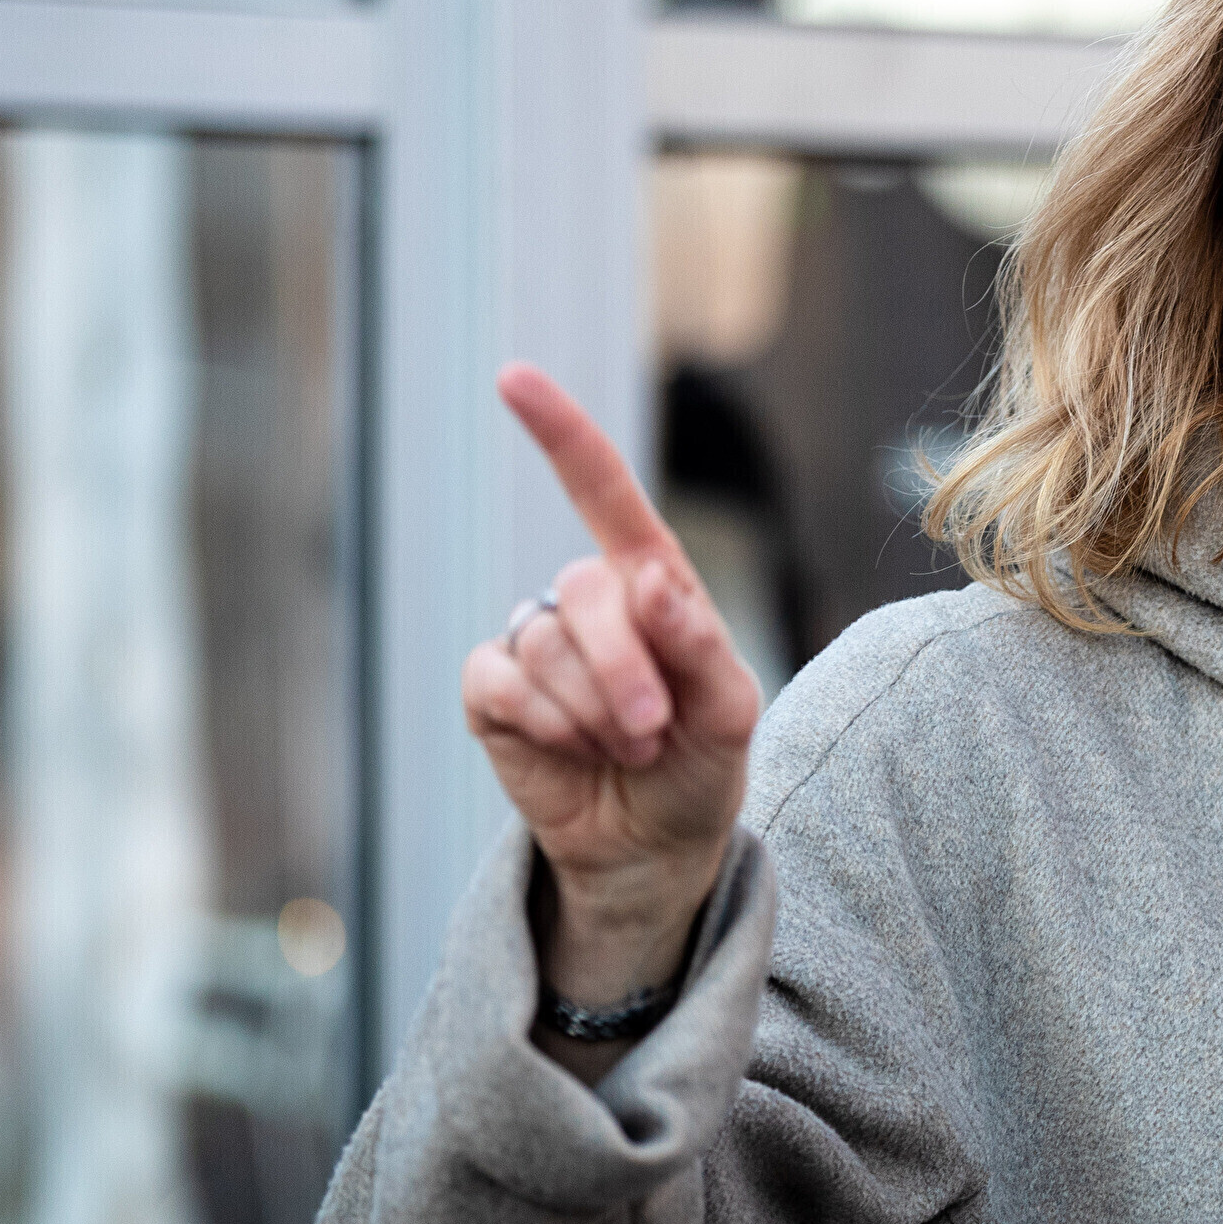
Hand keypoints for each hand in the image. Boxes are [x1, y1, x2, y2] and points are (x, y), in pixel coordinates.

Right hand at [461, 365, 762, 1033]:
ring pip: (547, 647)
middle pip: (586, 591)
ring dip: (595, 712)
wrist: (657, 845)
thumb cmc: (701, 764)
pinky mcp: (492, 690)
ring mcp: (532, 640)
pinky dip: (549, 726)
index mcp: (649, 580)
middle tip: (653, 735)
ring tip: (624, 749)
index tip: (513, 378)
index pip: (602, 490)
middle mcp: (585, 599)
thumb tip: (650, 580)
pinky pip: (504, 684)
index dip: (559, 432)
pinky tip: (572, 751)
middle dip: (628, 672)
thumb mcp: (730, 710)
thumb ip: (699, 643)